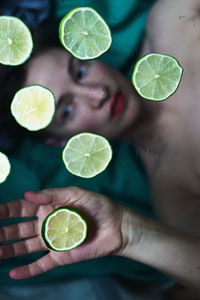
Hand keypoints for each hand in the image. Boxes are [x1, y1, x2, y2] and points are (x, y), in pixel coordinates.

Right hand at [0, 187, 123, 279]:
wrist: (116, 225)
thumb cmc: (97, 205)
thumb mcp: (75, 193)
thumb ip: (52, 194)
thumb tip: (27, 194)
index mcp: (48, 207)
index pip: (20, 209)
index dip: (4, 211)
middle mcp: (46, 224)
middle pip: (17, 229)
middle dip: (2, 232)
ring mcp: (52, 241)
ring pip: (25, 247)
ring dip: (9, 250)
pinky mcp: (60, 256)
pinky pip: (41, 264)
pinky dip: (28, 270)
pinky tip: (13, 273)